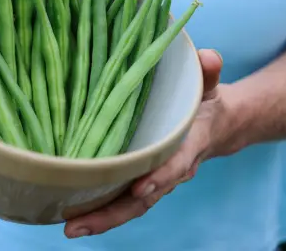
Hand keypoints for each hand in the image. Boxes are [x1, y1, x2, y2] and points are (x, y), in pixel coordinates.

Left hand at [65, 49, 230, 237]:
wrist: (215, 126)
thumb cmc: (205, 104)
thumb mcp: (209, 85)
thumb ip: (209, 72)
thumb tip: (208, 57)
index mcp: (188, 145)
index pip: (175, 164)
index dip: (160, 176)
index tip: (139, 187)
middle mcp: (170, 170)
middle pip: (143, 198)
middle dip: (111, 214)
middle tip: (77, 226)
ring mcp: (155, 178)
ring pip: (129, 205)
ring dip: (100, 219)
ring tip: (70, 228)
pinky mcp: (140, 178)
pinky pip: (122, 199)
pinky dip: (100, 209)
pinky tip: (72, 216)